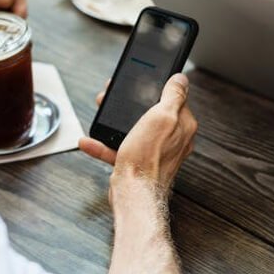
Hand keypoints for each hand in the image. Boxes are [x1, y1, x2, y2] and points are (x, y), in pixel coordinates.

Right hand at [79, 74, 197, 202]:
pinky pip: (119, 149)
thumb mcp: (162, 117)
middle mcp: (172, 139)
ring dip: (114, 121)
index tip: (142, 83)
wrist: (134, 194)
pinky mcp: (138, 163)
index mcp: (182, 126)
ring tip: (101, 112)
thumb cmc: (149, 158)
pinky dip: (104, 144)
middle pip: (151, 113)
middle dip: (131, 104)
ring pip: (133, 129)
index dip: (157, 89)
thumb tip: (181, 79)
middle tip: (115, 96)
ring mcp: (154, 152)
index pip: (174, 100)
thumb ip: (173, 96)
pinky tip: (90, 140)